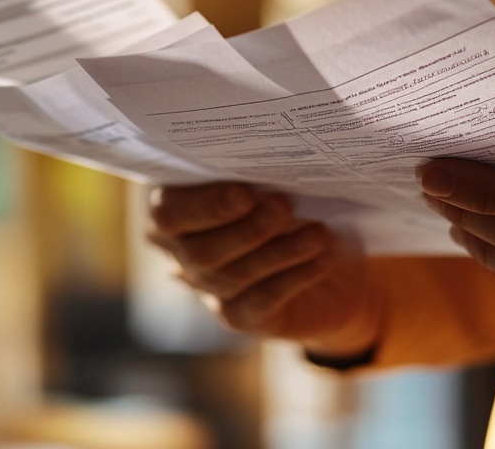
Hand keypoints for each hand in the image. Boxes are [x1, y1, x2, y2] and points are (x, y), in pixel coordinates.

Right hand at [147, 183, 382, 358]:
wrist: (327, 258)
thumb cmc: (285, 200)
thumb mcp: (268, 182)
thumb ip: (256, 180)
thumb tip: (271, 183)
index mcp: (173, 207)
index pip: (167, 213)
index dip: (202, 205)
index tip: (244, 193)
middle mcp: (180, 251)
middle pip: (199, 251)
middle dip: (246, 229)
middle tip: (283, 205)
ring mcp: (206, 287)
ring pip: (231, 276)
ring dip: (279, 251)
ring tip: (316, 232)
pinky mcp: (237, 315)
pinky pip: (261, 300)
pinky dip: (294, 276)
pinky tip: (322, 257)